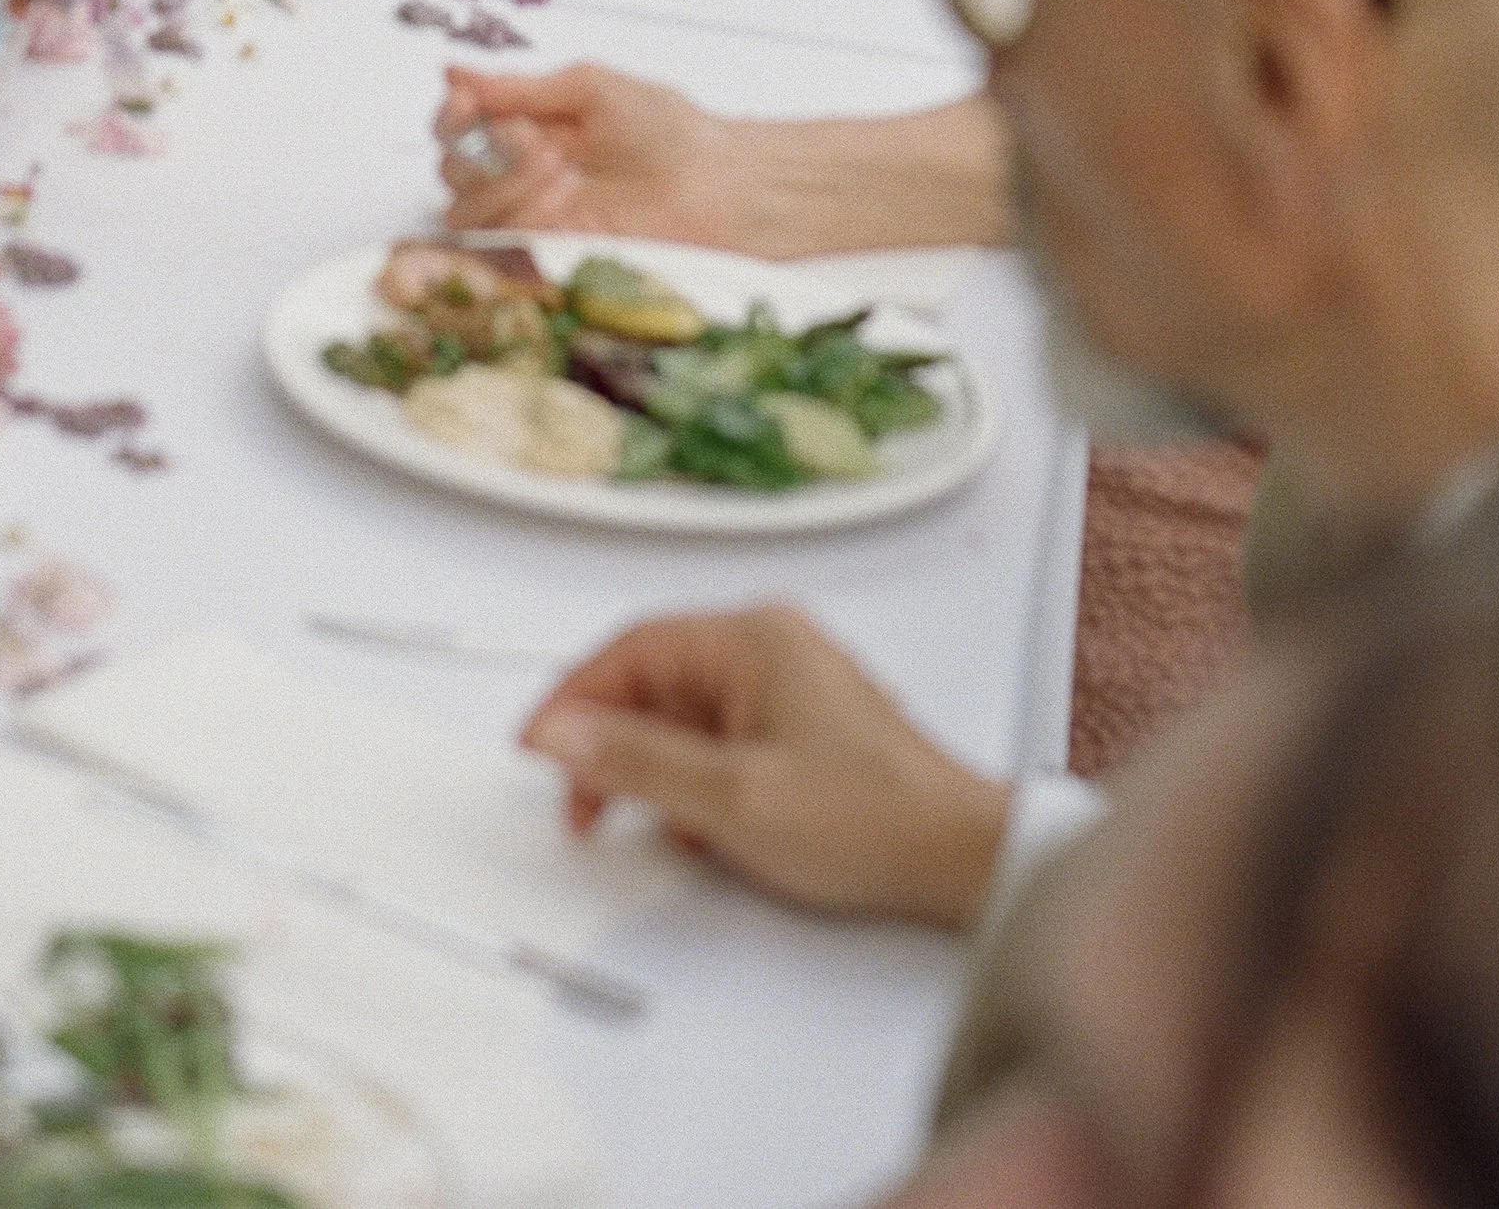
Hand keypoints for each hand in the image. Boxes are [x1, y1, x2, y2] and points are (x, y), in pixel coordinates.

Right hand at [435, 60, 748, 239]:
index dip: (452, 113)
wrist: (718, 185)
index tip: (465, 101)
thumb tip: (454, 72)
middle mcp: (520, 175)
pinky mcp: (549, 257)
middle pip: (452, 168)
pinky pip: (501, 244)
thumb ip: (522, 87)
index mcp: (527, 128)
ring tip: (558, 166)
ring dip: (502, 182)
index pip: (458, 124)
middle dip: (481, 148)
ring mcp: (533, 220)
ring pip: (466, 210)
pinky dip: (522, 214)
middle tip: (532, 138)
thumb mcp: (591, 88)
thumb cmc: (668, 130)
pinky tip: (562, 197)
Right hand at [524, 607, 1010, 929]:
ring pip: (687, 714)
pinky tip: (701, 827)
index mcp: (754, 638)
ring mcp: (790, 686)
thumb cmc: (873, 820)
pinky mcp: (803, 728)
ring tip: (642, 819)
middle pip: (657, 680)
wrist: (962, 861)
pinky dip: (696, 779)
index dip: (574, 699)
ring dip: (655, 767)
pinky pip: (721, 739)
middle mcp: (771, 646)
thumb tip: (562, 733)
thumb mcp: (733, 799)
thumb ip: (638, 762)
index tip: (536, 747)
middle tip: (580, 800)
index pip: (633, 649)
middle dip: (611, 742)